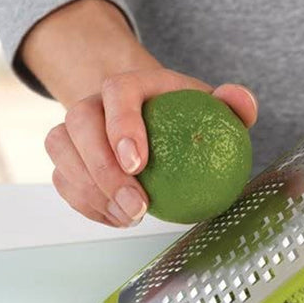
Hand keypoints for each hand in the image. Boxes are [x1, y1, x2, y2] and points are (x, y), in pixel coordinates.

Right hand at [45, 67, 257, 226]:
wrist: (153, 120)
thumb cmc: (187, 116)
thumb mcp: (214, 107)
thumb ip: (233, 103)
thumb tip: (241, 100)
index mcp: (132, 83)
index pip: (118, 92)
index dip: (122, 126)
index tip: (138, 164)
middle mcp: (96, 100)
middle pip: (80, 123)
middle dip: (102, 168)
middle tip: (138, 206)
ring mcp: (75, 128)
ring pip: (62, 151)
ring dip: (91, 191)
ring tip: (130, 217)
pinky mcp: (67, 156)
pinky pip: (63, 178)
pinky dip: (87, 203)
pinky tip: (119, 219)